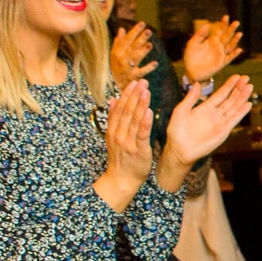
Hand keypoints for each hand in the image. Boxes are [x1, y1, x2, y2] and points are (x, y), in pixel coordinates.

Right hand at [96, 81, 153, 209]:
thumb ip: (114, 119)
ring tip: (146, 91)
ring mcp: (127, 142)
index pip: (120, 108)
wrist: (121, 179)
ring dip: (140, 104)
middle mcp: (118, 134)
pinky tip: (148, 111)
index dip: (127, 94)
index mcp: (113, 130)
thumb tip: (114, 100)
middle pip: (126, 111)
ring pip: (134, 120)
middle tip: (142, 81)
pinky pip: (141, 134)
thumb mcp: (113, 137)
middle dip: (134, 95)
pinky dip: (144, 122)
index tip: (133, 82)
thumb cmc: (121, 158)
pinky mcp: (138, 150)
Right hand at [110, 23, 157, 89]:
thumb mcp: (114, 54)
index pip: (127, 40)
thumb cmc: (116, 67)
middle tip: (149, 31)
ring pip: (136, 58)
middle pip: (132, 47)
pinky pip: (141, 72)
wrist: (115, 86)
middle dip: (140, 39)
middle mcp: (122, 59)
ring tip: (149, 45)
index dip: (135, 31)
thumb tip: (122, 29)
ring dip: (143, 51)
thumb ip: (119, 41)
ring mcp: (128, 68)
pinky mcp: (134, 77)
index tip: (142, 23)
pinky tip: (155, 63)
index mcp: (117, 52)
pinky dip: (148, 68)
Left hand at [161, 74, 253, 186]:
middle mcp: (215, 114)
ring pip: (234, 107)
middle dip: (239, 89)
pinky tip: (248, 104)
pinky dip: (241, 112)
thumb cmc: (177, 131)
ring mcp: (220, 123)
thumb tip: (196, 83)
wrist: (179, 149)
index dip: (229, 85)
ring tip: (250, 87)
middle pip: (230, 99)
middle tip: (247, 78)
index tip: (237, 76)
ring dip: (242, 98)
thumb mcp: (180, 111)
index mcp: (205, 108)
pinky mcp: (223, 132)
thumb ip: (190, 98)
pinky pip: (234, 120)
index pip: (220, 94)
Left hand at [183, 16, 242, 82]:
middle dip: (232, 29)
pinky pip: (229, 58)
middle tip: (236, 22)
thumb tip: (207, 25)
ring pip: (230, 46)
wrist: (191, 71)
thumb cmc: (191, 56)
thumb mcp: (193, 44)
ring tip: (239, 33)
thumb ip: (200, 35)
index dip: (223, 24)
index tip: (226, 17)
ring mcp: (221, 54)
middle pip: (227, 36)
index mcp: (212, 40)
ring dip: (235, 40)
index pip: (220, 30)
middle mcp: (219, 46)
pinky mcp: (222, 63)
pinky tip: (239, 49)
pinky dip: (234, 54)